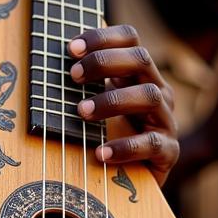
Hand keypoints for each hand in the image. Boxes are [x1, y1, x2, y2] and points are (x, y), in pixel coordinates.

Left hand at [68, 25, 178, 185]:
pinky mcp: (168, 152)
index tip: (71, 48)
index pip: (130, 39)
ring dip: (112, 100)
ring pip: (149, 95)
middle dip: (105, 62)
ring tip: (81, 111)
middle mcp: (156, 91)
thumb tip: (49, 51)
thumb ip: (81, 79)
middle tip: (73, 76)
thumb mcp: (93, 102)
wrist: (130, 180)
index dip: (102, 37)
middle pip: (141, 59)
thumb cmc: (106, 134)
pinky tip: (100, 152)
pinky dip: (125, 147)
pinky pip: (153, 144)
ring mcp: (165, 120)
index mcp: (138, 74)